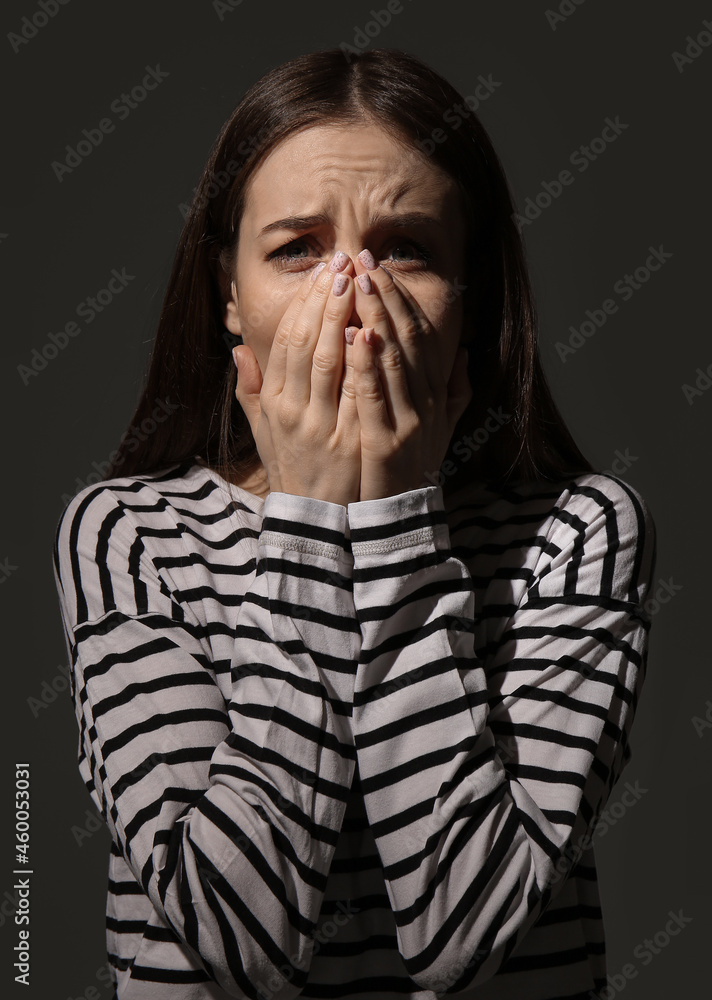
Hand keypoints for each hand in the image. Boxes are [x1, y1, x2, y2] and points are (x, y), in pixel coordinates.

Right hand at [232, 252, 361, 506]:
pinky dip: (361, 360)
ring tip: (357, 281)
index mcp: (274, 403)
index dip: (303, 304)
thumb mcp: (263, 431)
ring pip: (329, 360)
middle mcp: (293, 411)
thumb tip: (238, 350)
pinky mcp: (350, 441)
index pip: (285, 342)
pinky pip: (356, 393)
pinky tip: (370, 331)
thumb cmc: (293, 469)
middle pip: (306, 342)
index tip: (320, 273)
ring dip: (342, 317)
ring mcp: (322, 426)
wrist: (316, 519)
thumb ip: (251, 390)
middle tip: (341, 262)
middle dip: (324, 299)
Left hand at [350, 264, 471, 502]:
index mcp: (434, 396)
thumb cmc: (412, 471)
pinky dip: (366, 363)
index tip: (378, 267)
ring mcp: (408, 423)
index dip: (401, 299)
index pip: (421, 336)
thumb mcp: (441, 429)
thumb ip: (455, 392)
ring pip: (392, 359)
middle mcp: (426, 404)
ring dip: (375, 316)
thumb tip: (466, 354)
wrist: (401, 522)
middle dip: (385, 295)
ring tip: (358, 282)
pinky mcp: (385, 443)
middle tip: (362, 259)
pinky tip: (355, 333)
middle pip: (408, 338)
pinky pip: (374, 396)